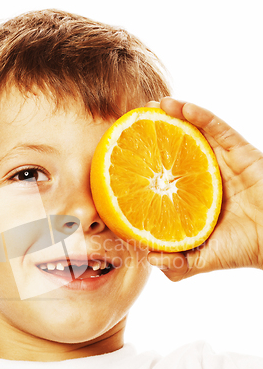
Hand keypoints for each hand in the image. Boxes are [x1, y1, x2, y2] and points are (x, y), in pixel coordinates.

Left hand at [145, 98, 262, 280]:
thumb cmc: (242, 250)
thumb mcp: (202, 259)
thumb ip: (176, 262)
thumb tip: (148, 258)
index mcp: (194, 197)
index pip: (168, 175)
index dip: (149, 164)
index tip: (126, 155)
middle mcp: (206, 176)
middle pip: (178, 148)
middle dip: (157, 133)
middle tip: (134, 120)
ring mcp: (222, 162)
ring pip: (195, 132)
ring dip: (174, 116)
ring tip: (152, 106)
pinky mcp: (240, 152)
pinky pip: (218, 129)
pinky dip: (200, 115)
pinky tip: (179, 106)